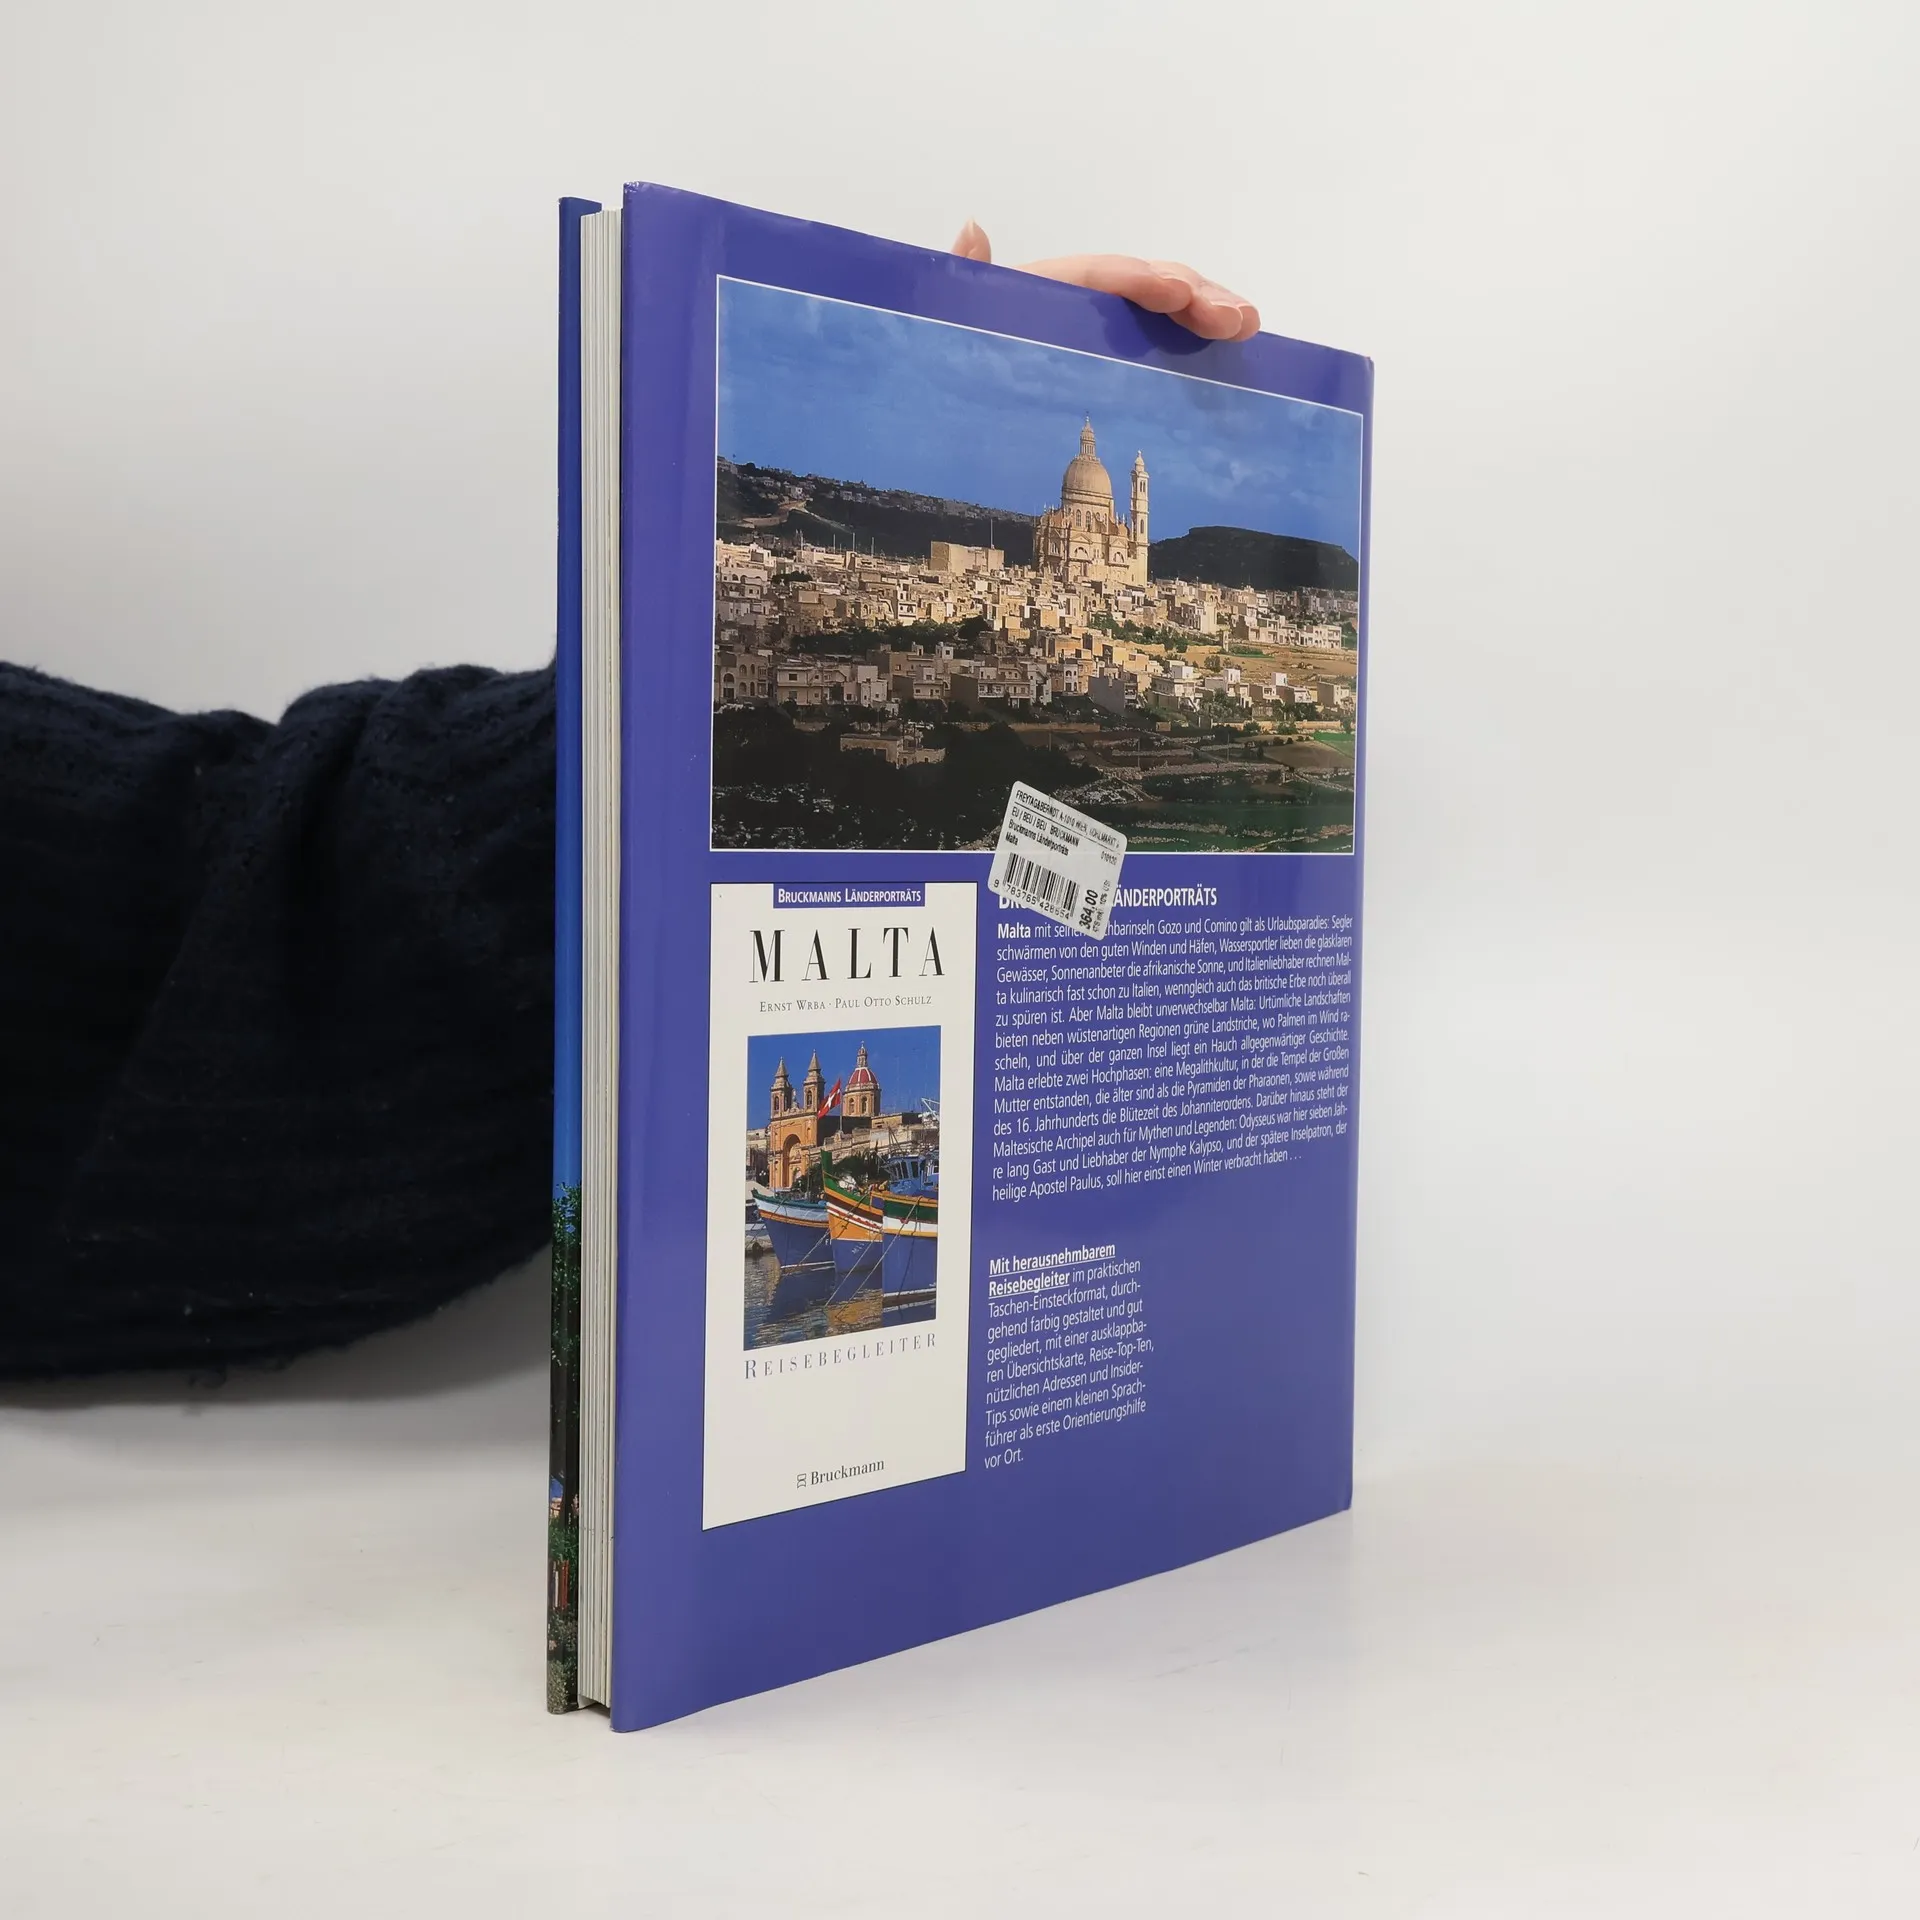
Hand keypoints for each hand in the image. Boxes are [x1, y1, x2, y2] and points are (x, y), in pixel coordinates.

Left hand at [951, 220, 1258, 342]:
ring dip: (1209, 312)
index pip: (1097, 277)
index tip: (1172, 292)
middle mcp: (1078, 307)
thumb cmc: (944, 369)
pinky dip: (1199, 343)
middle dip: (1194, 294)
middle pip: (1145, 285)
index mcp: (1040, 293)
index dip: (1138, 279)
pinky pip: (1161, 347)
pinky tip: (1235, 350)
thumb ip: (958, 285)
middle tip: (1235, 319)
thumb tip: (972, 228)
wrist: (942, 418)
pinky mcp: (1115, 369)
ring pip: (1164, 313)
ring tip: (1247, 326)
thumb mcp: (947, 328)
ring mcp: (1100, 337)